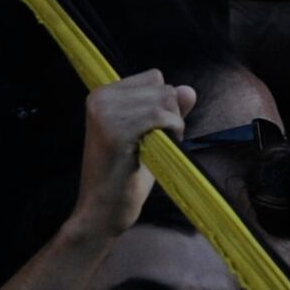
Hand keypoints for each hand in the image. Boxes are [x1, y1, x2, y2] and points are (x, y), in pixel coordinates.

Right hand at [73, 69, 193, 240]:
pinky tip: (157, 151)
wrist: (101, 212)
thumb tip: (189, 90)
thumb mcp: (149, 137)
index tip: (148, 133)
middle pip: (162, 86)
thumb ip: (167, 111)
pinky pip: (161, 116)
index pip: (153, 77)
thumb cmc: (126, 177)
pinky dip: (171, 132)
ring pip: (165, 98)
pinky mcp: (115, 131)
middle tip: (153, 145)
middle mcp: (100, 97)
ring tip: (153, 150)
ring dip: (172, 126)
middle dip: (170, 115)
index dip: (162, 105)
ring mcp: (105, 113)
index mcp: (101, 95)